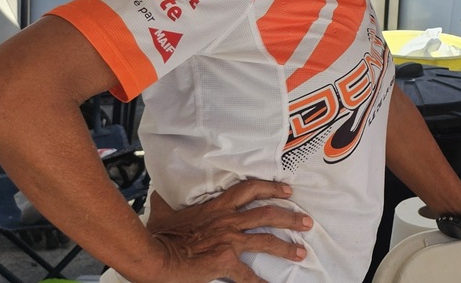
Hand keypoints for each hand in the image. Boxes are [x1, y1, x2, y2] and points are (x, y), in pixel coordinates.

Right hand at [137, 178, 312, 282]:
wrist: (153, 254)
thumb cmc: (157, 234)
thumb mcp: (163, 212)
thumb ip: (166, 202)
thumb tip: (158, 194)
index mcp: (216, 206)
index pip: (249, 189)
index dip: (271, 188)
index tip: (288, 189)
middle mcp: (227, 220)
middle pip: (267, 213)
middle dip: (291, 217)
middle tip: (307, 222)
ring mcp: (229, 240)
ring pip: (266, 240)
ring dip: (286, 247)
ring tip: (302, 252)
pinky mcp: (225, 261)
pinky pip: (247, 274)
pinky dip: (260, 282)